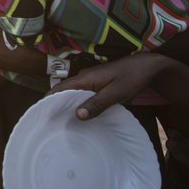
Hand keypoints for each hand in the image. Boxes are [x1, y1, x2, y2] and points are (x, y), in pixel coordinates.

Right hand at [51, 52, 166, 119]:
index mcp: (85, 78)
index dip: (48, 100)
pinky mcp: (98, 83)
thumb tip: (77, 115)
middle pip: (63, 91)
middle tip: (49, 123)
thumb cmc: (132, 78)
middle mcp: (84, 77)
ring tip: (62, 121)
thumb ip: (97, 104)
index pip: (60, 88)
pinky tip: (81, 115)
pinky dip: (77, 103)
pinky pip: (82, 94)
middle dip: (54, 104)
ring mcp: (91, 80)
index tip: (40, 114)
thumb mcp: (116, 93)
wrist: (149, 66)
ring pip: (73, 93)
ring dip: (66, 104)